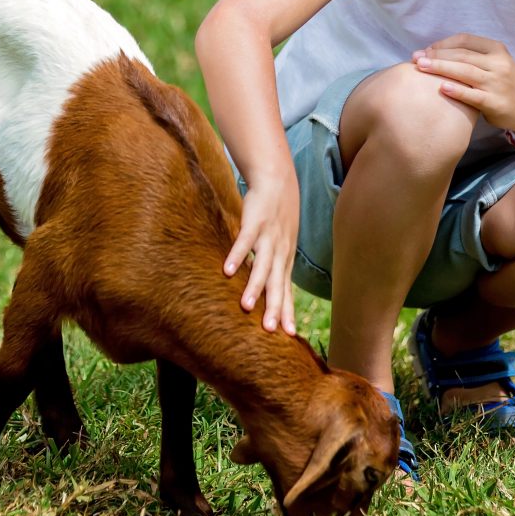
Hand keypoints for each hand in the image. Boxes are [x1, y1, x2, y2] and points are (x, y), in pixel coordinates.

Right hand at [221, 175, 298, 334]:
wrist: (278, 179)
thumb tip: (266, 289)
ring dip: (255, 286)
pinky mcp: (255, 222)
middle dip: (274, 307)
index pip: (287, 290)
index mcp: (285, 259)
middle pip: (277, 284)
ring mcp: (268, 237)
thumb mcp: (280, 242)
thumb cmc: (277, 216)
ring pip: (262, 266)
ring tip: (247, 307)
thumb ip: (273, 265)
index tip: (288, 336)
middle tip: (269, 331)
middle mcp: (280, 252)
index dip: (287, 311)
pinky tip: (226, 270)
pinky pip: (245, 242)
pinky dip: (237, 256)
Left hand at [413, 33, 514, 138]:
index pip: (465, 40)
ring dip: (440, 68)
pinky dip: (456, 91)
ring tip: (421, 68)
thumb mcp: (494, 63)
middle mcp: (499, 63)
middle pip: (462, 55)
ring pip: (465, 72)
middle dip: (436, 56)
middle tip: (416, 58)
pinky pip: (472, 95)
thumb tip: (434, 52)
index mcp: (497, 49)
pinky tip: (441, 88)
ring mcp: (497, 83)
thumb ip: (472, 56)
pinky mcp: (495, 102)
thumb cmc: (502, 84)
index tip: (426, 49)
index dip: (443, 43)